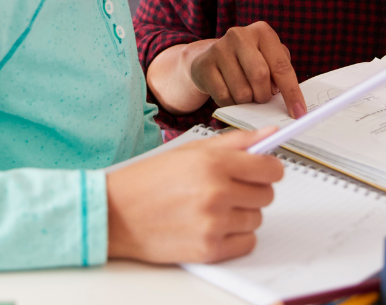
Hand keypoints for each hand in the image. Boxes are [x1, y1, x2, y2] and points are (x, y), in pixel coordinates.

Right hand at [106, 127, 283, 263]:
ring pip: (256, 219)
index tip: (264, 171)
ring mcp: (213, 223)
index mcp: (213, 163)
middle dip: (253, 191)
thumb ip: (234, 141)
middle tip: (229, 189)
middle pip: (266, 195)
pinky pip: (247, 243)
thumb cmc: (149, 180)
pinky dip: (236, 237)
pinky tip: (212, 226)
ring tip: (213, 208)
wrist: (115, 214)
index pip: (270, 168)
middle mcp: (216, 192)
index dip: (270, 169)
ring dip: (242, 214)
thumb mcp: (189, 151)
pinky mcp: (209, 250)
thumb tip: (271, 135)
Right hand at [190, 21, 306, 118]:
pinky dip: (232, 104)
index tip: (299, 112)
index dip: (292, 92)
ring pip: (242, 91)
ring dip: (247, 102)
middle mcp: (240, 35)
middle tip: (262, 99)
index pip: (281, 66)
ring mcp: (219, 48)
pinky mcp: (204, 65)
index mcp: (262, 32)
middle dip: (264, 96)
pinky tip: (231, 95)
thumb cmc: (246, 61)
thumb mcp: (267, 58)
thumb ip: (280, 74)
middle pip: (260, 76)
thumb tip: (292, 101)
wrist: (208, 58)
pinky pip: (224, 97)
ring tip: (245, 94)